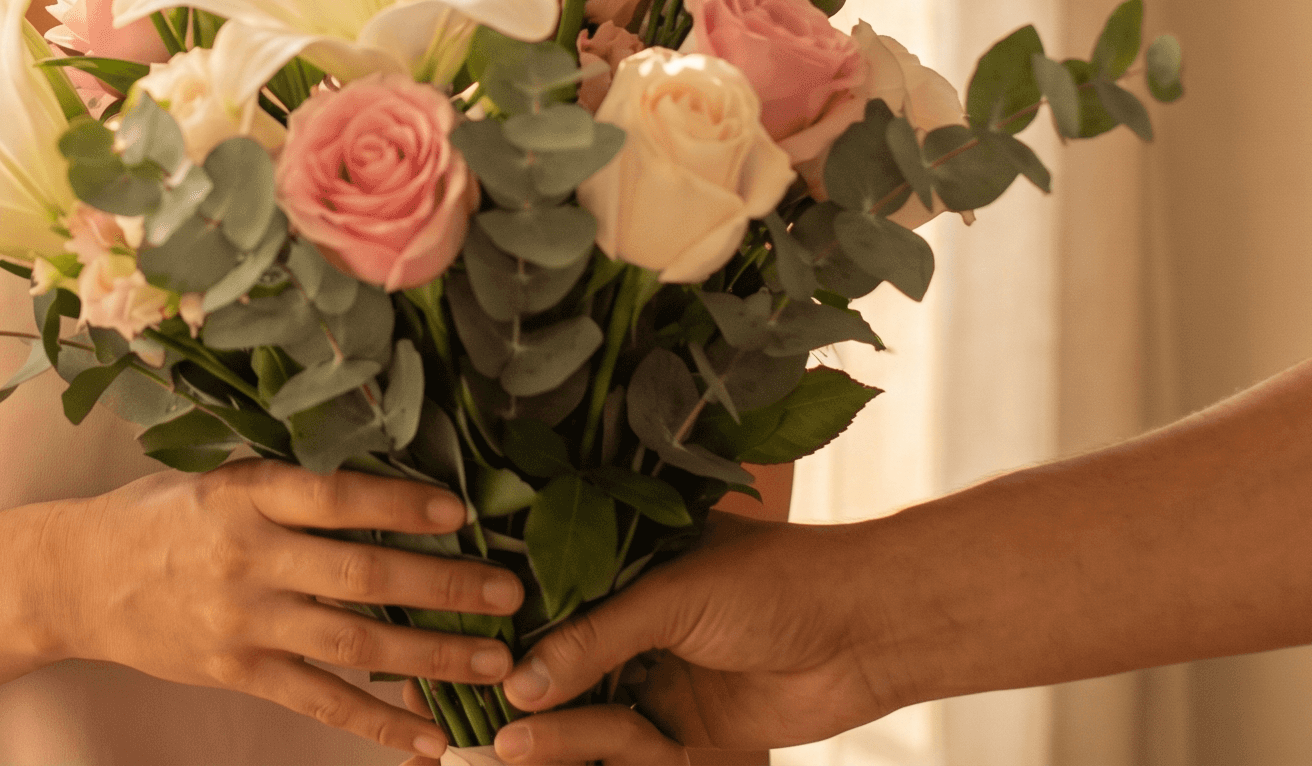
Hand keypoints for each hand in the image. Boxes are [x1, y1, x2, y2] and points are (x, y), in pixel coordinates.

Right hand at [51, 461, 528, 757]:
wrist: (79, 577)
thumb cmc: (162, 516)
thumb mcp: (218, 478)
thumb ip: (291, 485)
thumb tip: (393, 487)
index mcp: (243, 494)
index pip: (332, 497)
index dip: (398, 504)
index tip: (460, 511)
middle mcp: (245, 558)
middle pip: (358, 576)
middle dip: (441, 587)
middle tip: (506, 594)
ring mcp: (242, 622)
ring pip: (352, 644)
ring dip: (431, 657)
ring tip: (494, 664)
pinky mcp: (238, 671)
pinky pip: (320, 702)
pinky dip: (379, 723)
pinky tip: (431, 738)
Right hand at [468, 518, 889, 761]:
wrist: (870, 633)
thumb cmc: (775, 582)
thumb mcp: (670, 596)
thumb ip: (592, 640)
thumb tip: (518, 689)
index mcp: (615, 564)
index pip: (536, 601)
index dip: (490, 635)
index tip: (441, 661)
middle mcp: (625, 622)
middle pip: (549, 670)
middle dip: (509, 702)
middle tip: (463, 731)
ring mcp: (651, 677)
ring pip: (579, 718)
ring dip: (548, 738)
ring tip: (507, 751)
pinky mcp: (679, 731)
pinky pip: (623, 750)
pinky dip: (597, 754)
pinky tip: (553, 752)